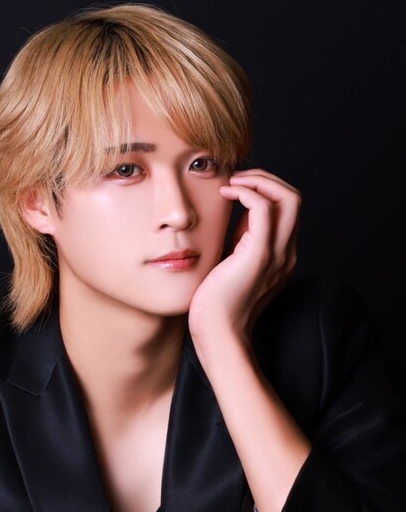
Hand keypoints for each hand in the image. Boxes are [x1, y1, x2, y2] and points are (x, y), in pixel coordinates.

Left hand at [188, 169, 300, 341]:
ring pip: (287, 197)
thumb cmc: (217, 303)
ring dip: (259, 180)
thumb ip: (241, 239)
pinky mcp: (259, 255)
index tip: (237, 186)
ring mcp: (276, 254)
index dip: (265, 189)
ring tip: (232, 182)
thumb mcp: (233, 264)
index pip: (287, 209)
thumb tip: (238, 212)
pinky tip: (226, 193)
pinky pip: (263, 208)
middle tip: (236, 177)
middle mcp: (286, 252)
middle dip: (266, 179)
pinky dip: (247, 192)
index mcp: (280, 255)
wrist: (218, 334)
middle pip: (294, 198)